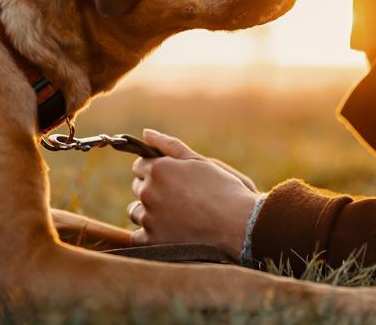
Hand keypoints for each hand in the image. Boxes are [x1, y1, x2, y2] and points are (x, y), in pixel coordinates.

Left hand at [128, 129, 260, 257]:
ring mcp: (149, 218)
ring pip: (136, 212)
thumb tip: (146, 133)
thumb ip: (169, 145)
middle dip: (152, 189)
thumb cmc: (223, 189)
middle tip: (178, 197)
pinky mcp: (152, 241)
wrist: (239, 225)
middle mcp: (149, 192)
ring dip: (149, 212)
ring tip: (175, 215)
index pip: (139, 165)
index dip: (155, 169)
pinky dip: (148, 234)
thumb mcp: (199, 161)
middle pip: (137, 187)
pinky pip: (138, 237)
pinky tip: (167, 233)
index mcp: (159, 169)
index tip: (171, 178)